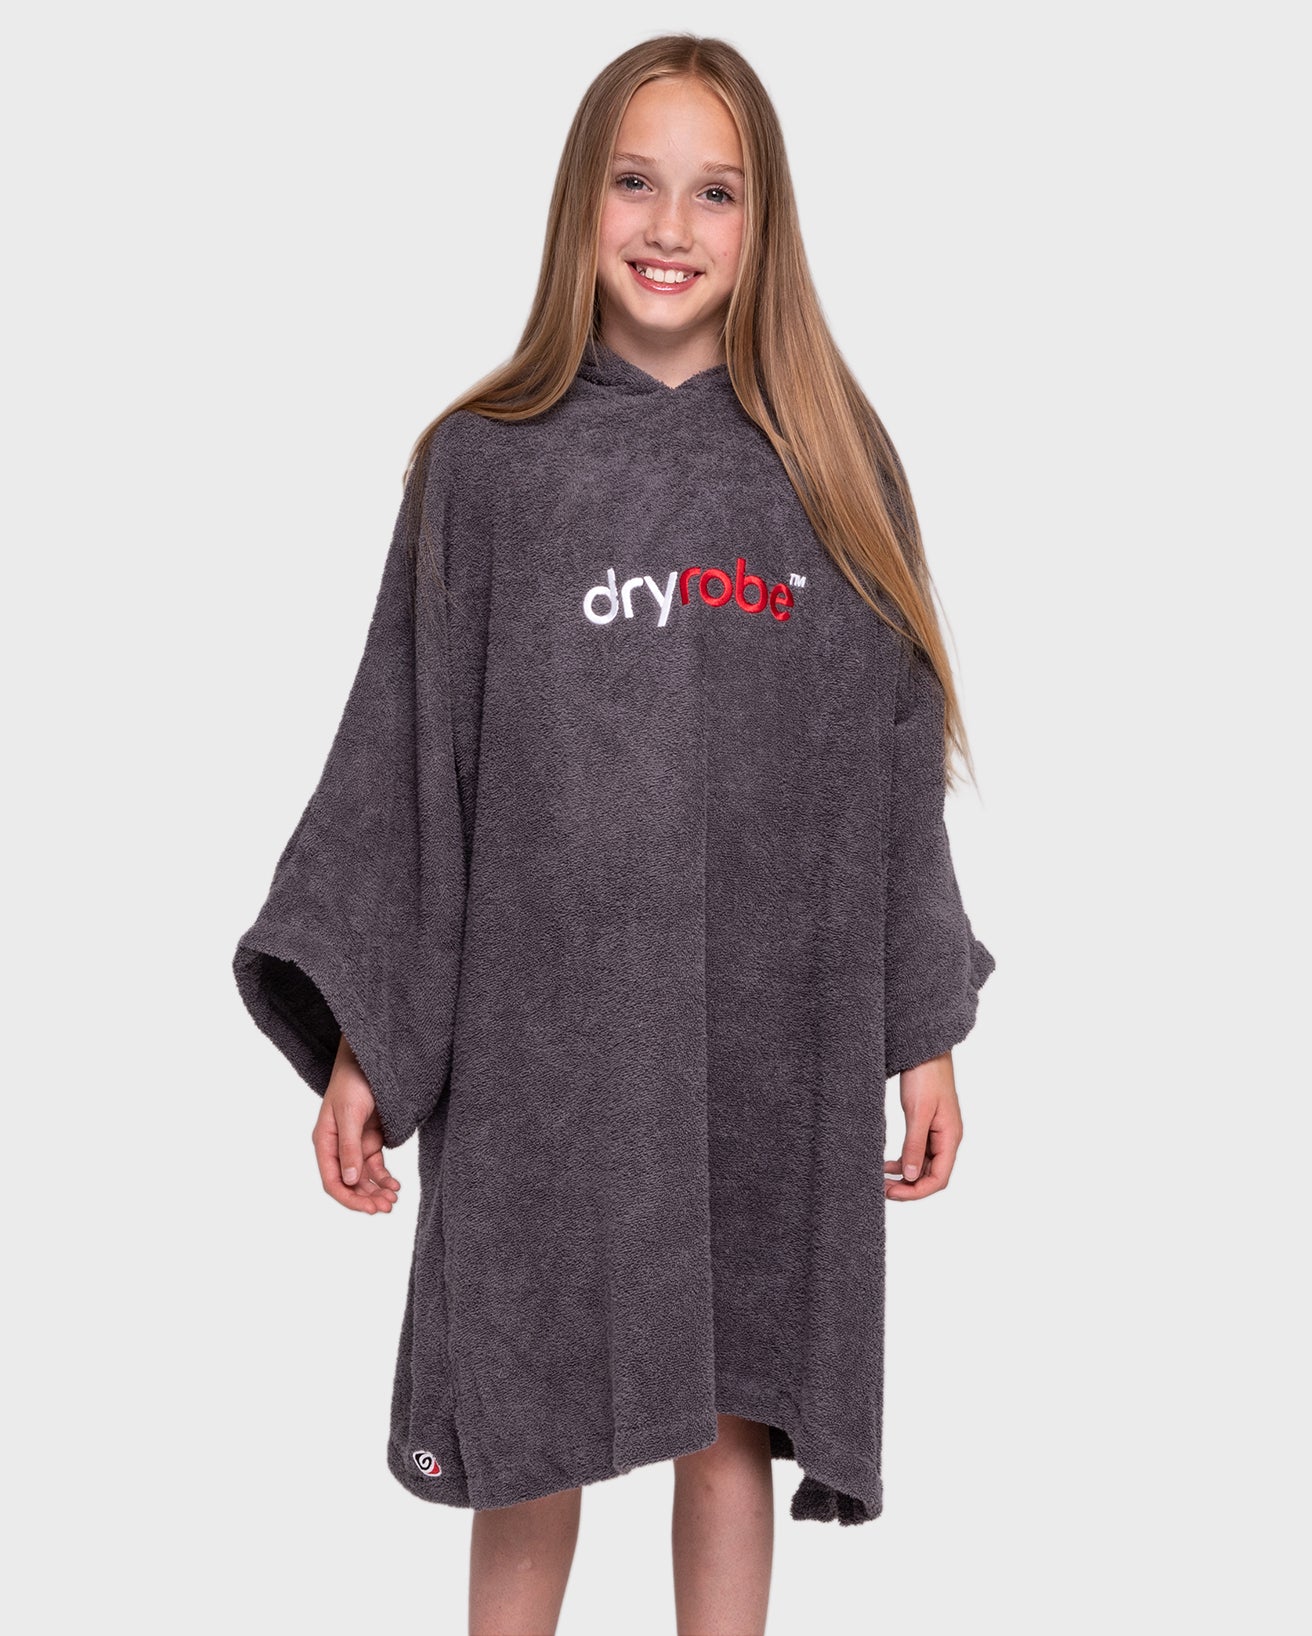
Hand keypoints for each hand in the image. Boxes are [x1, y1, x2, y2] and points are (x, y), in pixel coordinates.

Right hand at [311, 1033, 401, 1213]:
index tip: (369, 1209)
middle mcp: (338, 1147)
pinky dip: (384, 1177)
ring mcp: (354, 1144)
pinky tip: (395, 1185)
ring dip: (376, 1190)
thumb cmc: (353, 1081)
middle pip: (349, 1183)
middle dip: (366, 1197)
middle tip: (387, 1207)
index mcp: (324, 1142)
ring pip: (364, 1177)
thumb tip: (350, 1180)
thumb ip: (350, 1147)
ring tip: (393, 1200)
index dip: (349, 1198)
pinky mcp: (370, 1139)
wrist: (369, 1060)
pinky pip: (375, 1165)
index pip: (333, 1181)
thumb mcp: (350, 1114)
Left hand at [884, 1050, 961, 1200]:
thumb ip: (914, 1145)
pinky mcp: (926, 1126)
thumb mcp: (918, 1112)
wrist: (925, 1050)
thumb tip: (911, 1176)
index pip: (939, 1178)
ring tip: (882, 1181)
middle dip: (909, 1187)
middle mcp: (947, 1139)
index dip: (917, 1192)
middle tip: (883, 1190)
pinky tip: (887, 1165)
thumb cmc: (926, 1076)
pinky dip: (903, 1162)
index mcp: (950, 1138)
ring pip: (923, 1166)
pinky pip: (917, 1153)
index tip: (893, 1194)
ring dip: (905, 1176)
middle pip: (931, 1176)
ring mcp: (937, 1134)